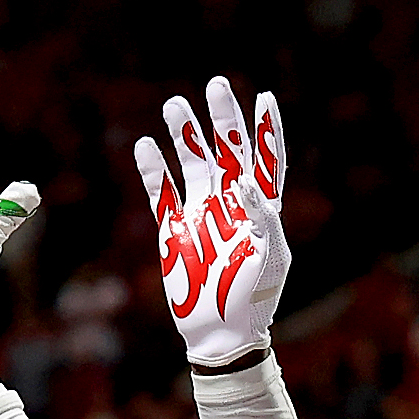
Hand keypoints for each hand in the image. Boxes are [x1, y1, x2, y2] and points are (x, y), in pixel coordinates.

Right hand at [133, 73, 289, 366]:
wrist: (220, 333)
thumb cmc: (254, 299)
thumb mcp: (271, 258)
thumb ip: (262, 216)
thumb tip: (243, 179)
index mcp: (260, 209)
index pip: (266, 160)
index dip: (266, 130)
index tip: (265, 98)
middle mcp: (231, 204)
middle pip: (228, 150)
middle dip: (223, 118)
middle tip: (216, 85)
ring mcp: (200, 213)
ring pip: (193, 163)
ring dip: (186, 134)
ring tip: (176, 105)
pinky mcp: (173, 229)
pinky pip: (160, 192)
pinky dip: (154, 169)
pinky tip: (147, 144)